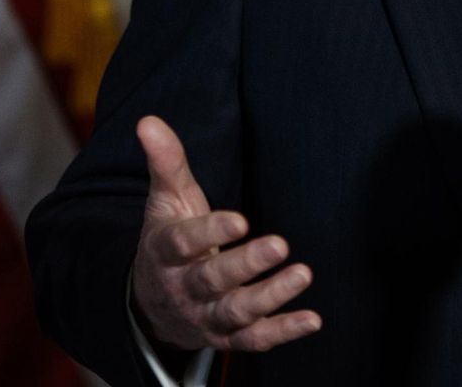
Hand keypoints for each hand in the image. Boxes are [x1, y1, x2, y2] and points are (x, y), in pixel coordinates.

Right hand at [128, 116, 322, 352]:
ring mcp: (205, 316)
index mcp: (165, 251)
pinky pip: (254, 340)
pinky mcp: (226, 337)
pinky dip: (283, 332)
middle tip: (280, 244)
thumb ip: (166, 162)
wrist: (152, 303)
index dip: (210, 232)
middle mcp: (183, 288)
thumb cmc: (169, 239)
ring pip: (235, 312)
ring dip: (270, 297)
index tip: (239, 220)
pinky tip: (312, 319)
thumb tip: (148, 121)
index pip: (183, 243)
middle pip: (212, 280)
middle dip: (245, 265)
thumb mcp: (166, 200)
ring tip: (302, 273)